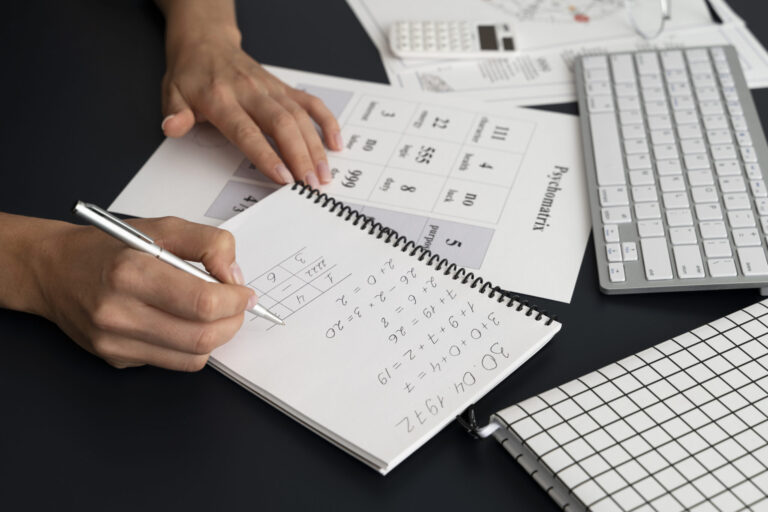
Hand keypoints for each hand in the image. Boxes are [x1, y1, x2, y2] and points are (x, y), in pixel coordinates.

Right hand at [33, 217, 255, 370]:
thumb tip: (234, 277)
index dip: (235, 300)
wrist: (54, 271)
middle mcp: (119, 313)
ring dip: (216, 337)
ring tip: (215, 315)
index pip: (203, 302)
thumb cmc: (109, 248)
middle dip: (233, 322)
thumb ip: (209, 244)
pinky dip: (191, 346)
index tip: (244, 293)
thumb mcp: (163, 227)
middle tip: (237, 306)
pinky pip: (173, 363)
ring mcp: (115, 342)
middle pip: (202, 336)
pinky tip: (184, 324)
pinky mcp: (117, 359)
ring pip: (193, 357)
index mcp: (131, 273)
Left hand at [160, 26, 341, 187]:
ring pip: (300, 117)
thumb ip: (175, 113)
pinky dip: (327, 122)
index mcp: (222, 98)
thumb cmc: (191, 73)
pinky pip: (311, 103)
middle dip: (301, 157)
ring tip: (324, 175)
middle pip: (282, 125)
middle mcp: (251, 92)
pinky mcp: (283, 88)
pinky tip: (336, 143)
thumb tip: (172, 127)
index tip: (284, 178)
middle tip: (311, 184)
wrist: (206, 42)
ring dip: (316, 147)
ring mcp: (271, 89)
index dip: (268, 156)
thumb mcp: (171, 92)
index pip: (248, 131)